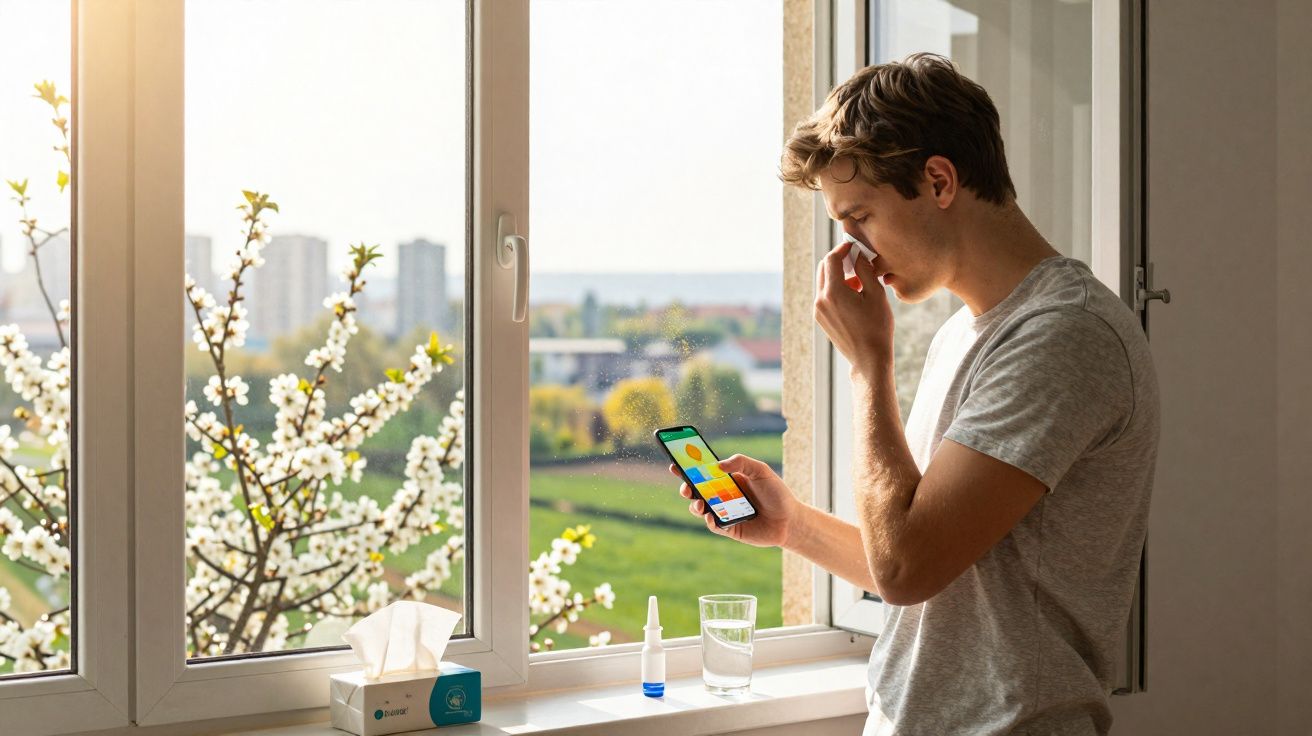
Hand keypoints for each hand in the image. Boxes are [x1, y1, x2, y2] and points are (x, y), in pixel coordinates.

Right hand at [669, 454, 796, 547]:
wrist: (790, 520)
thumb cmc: (776, 493)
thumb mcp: (761, 471)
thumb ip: (741, 462)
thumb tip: (717, 465)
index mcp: (727, 480)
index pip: (703, 472)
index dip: (687, 468)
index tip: (675, 464)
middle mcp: (722, 496)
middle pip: (696, 491)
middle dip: (686, 488)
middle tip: (686, 487)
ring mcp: (724, 512)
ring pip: (700, 509)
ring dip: (695, 505)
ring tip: (699, 503)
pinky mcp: (729, 529)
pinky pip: (713, 525)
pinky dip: (709, 521)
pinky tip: (711, 516)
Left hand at [814, 240, 893, 374]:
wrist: (869, 358)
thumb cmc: (877, 327)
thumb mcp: (876, 294)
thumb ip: (865, 270)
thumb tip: (858, 254)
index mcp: (833, 292)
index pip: (831, 259)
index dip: (842, 249)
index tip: (853, 246)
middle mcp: (820, 300)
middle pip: (824, 268)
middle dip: (838, 260)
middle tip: (856, 260)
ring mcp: (818, 311)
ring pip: (824, 282)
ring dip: (838, 276)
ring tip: (860, 281)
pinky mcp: (821, 319)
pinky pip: (825, 296)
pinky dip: (836, 289)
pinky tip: (854, 295)